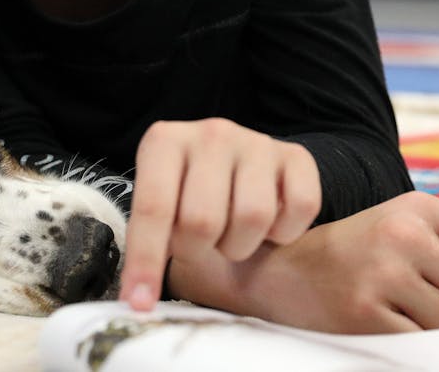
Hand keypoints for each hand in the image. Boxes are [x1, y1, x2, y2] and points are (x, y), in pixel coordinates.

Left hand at [118, 118, 320, 311]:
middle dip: (199, 250)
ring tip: (231, 232)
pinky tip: (268, 223)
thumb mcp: (161, 204)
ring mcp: (256, 142)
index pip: (152, 208)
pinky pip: (300, 209)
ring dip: (241, 245)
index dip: (146, 262)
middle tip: (200, 244)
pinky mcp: (296, 155)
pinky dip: (284, 232)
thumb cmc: (189, 193)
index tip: (140, 304)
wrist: (238, 164)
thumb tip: (139, 300)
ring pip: (253, 218)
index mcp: (164, 141)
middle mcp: (210, 133)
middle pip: (203, 221)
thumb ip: (147, 241)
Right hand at [167, 191, 438, 332]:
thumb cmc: (350, 251)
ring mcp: (384, 275)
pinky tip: (385, 323)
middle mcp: (403, 236)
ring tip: (400, 308)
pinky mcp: (367, 315)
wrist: (276, 268)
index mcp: (416, 208)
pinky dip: (415, 343)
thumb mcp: (399, 225)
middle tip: (427, 295)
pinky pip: (426, 344)